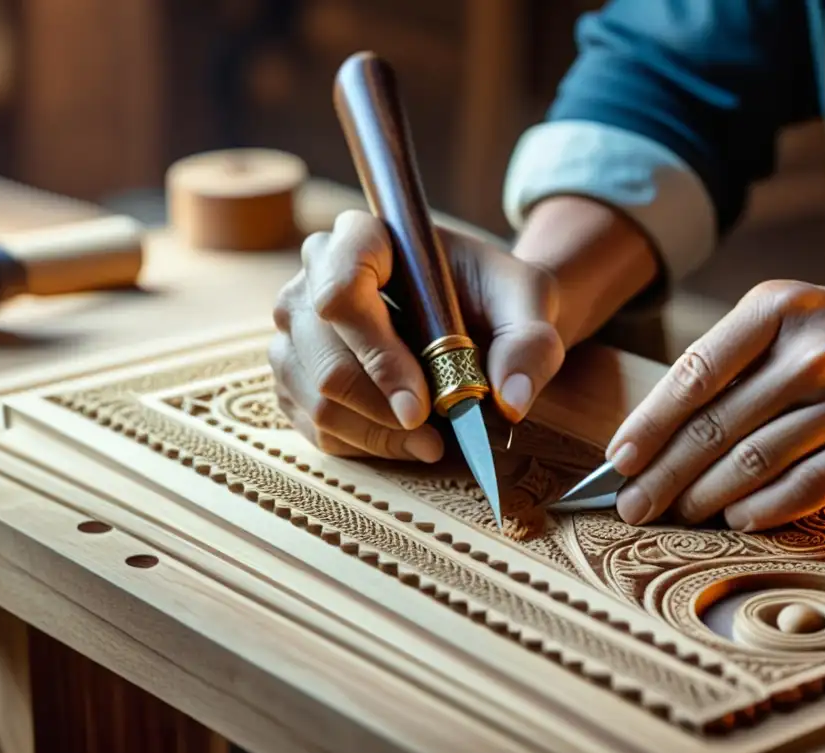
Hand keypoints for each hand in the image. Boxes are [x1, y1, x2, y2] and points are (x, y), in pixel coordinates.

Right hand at [269, 210, 564, 461]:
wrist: (480, 316)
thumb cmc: (497, 298)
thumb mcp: (528, 306)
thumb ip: (529, 344)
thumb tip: (512, 400)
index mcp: (363, 237)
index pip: (341, 287)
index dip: (377, 352)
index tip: (422, 404)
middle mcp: (314, 274)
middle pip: (324, 352)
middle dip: (380, 406)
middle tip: (434, 435)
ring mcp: (296, 325)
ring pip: (313, 393)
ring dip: (374, 431)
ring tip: (430, 442)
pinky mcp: (295, 372)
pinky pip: (311, 421)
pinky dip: (361, 443)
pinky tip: (405, 441)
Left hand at [604, 279, 824, 530]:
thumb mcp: (792, 326)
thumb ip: (733, 368)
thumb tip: (655, 432)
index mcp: (778, 309)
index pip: (695, 372)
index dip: (650, 423)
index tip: (618, 462)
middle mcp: (817, 346)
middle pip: (718, 422)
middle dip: (665, 472)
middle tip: (632, 506)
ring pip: (759, 456)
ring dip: (708, 494)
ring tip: (679, 514)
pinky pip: (813, 482)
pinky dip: (768, 506)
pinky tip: (738, 519)